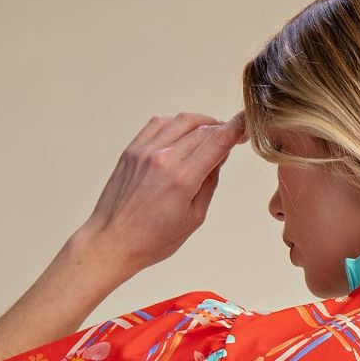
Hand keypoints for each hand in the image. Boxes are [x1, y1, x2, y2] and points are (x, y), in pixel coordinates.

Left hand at [78, 110, 245, 273]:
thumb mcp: (194, 218)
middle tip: (232, 134)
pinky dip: (177, 123)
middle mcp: (164, 158)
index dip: (235, 130)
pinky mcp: (133, 149)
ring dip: (201, 122)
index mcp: (183, 179)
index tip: (246, 125)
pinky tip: (184, 133)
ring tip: (210, 132)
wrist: (114, 240)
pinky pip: (159, 124)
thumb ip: (209, 184)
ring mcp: (145, 150)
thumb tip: (218, 158)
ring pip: (181, 121)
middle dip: (222, 128)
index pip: (216, 142)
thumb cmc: (153, 239)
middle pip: (202, 129)